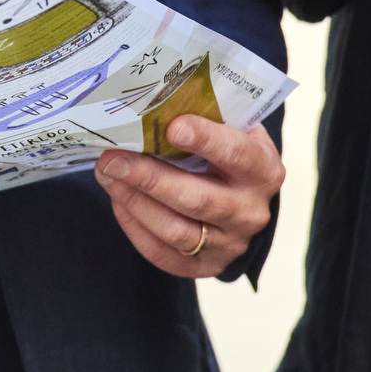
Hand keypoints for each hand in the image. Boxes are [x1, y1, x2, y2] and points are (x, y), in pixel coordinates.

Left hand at [94, 114, 282, 278]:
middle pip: (197, 199)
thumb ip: (206, 119)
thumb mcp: (232, 131)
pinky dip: (135, 227)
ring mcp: (229, 244)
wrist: (244, 199)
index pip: (237, 154)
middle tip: (113, 158)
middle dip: (149, 178)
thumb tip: (150, 105)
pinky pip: (163, 254)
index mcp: (263, 170)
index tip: (172, 126)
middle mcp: (250, 211)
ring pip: (176, 231)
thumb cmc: (229, 155)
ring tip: (107, 176)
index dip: (206, 140)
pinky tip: (118, 201)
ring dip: (134, 202)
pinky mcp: (205, 266)